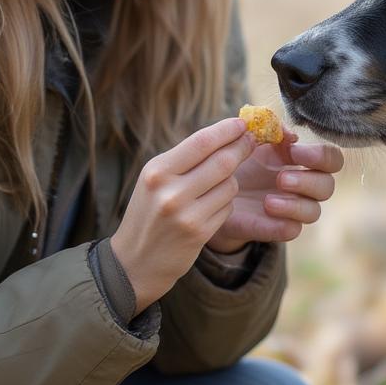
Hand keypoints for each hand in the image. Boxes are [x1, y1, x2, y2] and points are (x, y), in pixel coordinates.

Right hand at [111, 118, 256, 314]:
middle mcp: (170, 192)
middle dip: (241, 148)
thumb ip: (184, 158)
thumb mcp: (155, 179)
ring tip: (217, 185)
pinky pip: (228, 207)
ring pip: (230, 185)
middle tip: (251, 141)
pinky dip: (226, 203)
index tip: (242, 123)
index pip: (201, 142)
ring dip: (231, 181)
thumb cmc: (148, 212)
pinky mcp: (200, 233)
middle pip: (222, 161)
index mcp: (157, 171)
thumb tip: (224, 133)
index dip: (227, 130)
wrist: (134, 261)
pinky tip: (210, 208)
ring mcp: (187, 215)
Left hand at [206, 131, 344, 252]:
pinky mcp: (276, 228)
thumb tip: (292, 135)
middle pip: (328, 187)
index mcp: (302, 161)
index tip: (293, 151)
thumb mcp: (252, 137)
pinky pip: (293, 230)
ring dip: (295, 205)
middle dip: (307, 181)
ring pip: (314, 212)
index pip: (332, 159)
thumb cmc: (238, 159)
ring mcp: (291, 210)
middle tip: (281, 179)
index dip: (320, 156)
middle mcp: (303, 187)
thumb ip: (271, 128)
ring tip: (268, 201)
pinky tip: (266, 212)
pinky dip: (285, 223)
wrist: (212, 188)